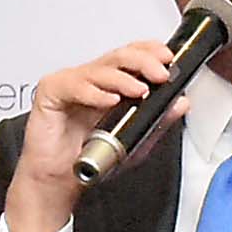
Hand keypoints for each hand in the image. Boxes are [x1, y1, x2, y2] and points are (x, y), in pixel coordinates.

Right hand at [0, 37, 185, 231]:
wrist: (60, 180)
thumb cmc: (89, 156)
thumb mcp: (135, 140)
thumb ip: (158, 121)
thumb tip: (180, 103)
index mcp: (112, 83)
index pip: (133, 56)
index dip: (150, 52)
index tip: (168, 59)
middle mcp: (93, 79)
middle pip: (119, 56)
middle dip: (143, 62)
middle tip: (160, 73)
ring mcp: (72, 83)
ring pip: (99, 69)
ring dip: (123, 78)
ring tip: (139, 90)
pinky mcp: (51, 92)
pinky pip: (73, 86)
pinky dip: (93, 93)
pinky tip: (108, 100)